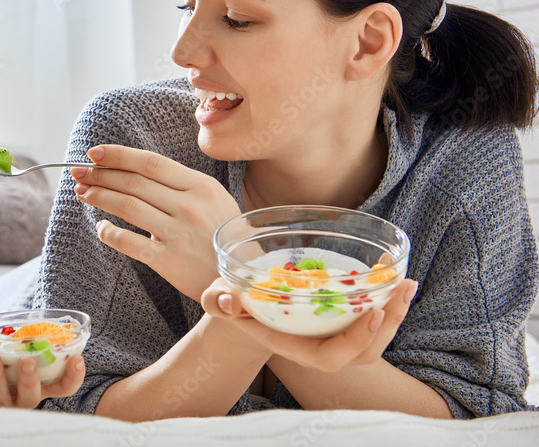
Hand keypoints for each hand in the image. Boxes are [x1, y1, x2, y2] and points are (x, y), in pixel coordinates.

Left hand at [0, 352, 85, 409]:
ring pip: (0, 397)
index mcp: (37, 386)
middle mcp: (21, 400)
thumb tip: (41, 322)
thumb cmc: (1, 367)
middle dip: (29, 381)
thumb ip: (27, 345)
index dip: (73, 377)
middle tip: (27, 361)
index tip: (77, 359)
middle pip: (30, 398)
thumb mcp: (17, 357)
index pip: (62, 388)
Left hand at [71, 144, 240, 298]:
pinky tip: (101, 227)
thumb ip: (180, 184)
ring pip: (127, 206)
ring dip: (99, 196)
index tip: (95, 153)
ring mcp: (178, 233)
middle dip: (100, 174)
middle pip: (134, 182)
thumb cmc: (222, 234)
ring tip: (83, 192)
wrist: (243, 277)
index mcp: (200, 185)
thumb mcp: (213, 198)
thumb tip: (134, 169)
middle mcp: (189, 206)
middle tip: (79, 172)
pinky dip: (109, 233)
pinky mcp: (168, 260)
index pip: (151, 163)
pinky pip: (129, 242)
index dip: (119, 156)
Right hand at [201, 276, 418, 371]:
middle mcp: (320, 347)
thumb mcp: (220, 299)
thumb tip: (228, 301)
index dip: (353, 341)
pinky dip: (387, 296)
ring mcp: (335, 335)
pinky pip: (373, 316)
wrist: (246, 304)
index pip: (330, 357)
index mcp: (294, 347)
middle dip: (389, 323)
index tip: (371, 312)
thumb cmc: (233, 302)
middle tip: (402, 286)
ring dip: (396, 311)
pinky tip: (391, 267)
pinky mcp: (344, 319)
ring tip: (405, 280)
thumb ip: (219, 302)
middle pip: (365, 352)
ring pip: (376, 337)